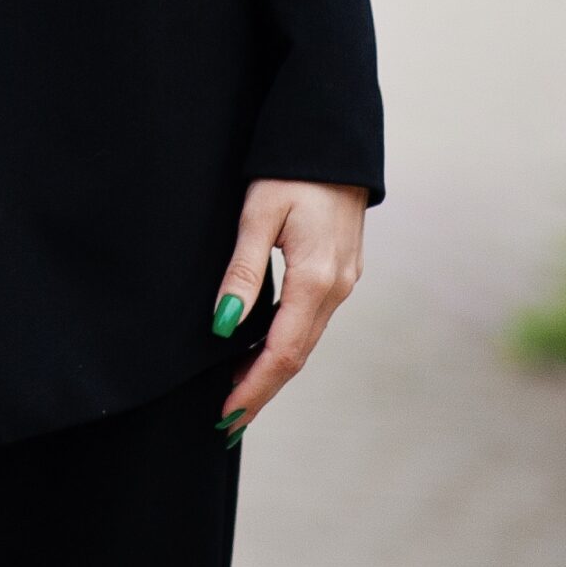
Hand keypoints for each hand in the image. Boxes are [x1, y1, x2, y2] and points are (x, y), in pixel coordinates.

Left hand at [214, 178, 365, 440]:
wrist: (334, 143)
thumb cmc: (290, 170)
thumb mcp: (258, 215)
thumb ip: (243, 271)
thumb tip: (222, 326)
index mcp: (316, 280)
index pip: (282, 353)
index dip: (252, 388)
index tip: (225, 417)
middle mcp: (336, 290)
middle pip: (295, 356)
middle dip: (259, 390)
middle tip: (225, 423)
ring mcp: (343, 283)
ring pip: (304, 341)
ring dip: (271, 370)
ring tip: (235, 394)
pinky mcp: (340, 273)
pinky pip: (309, 321)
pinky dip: (283, 344)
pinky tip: (259, 350)